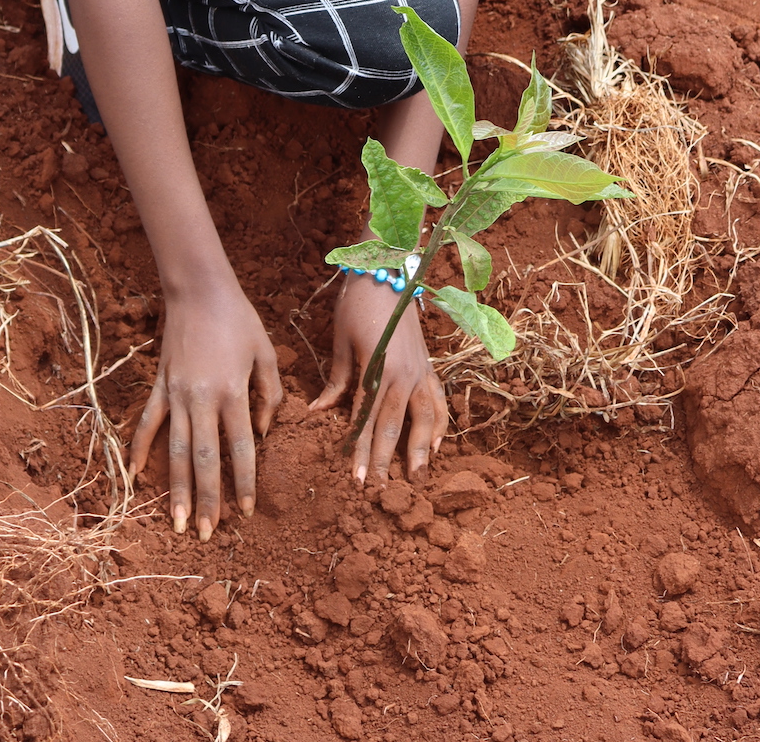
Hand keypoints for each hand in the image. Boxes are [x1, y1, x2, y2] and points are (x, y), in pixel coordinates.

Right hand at [128, 275, 281, 539]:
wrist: (199, 290)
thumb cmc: (240, 319)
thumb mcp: (266, 352)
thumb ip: (270, 394)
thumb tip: (261, 431)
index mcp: (233, 391)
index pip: (241, 448)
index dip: (244, 482)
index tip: (246, 512)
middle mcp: (202, 398)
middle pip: (205, 458)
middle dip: (207, 499)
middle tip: (207, 535)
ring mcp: (176, 393)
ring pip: (175, 449)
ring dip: (176, 488)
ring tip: (178, 522)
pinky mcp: (160, 385)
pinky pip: (148, 423)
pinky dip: (141, 450)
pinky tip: (136, 477)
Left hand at [311, 272, 447, 484]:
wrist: (387, 268)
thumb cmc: (357, 301)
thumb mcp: (340, 340)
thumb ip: (336, 380)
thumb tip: (318, 413)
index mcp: (377, 368)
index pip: (366, 419)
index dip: (360, 450)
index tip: (356, 479)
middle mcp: (403, 373)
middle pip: (394, 425)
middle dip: (385, 459)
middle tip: (379, 491)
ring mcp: (420, 369)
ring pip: (424, 418)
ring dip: (419, 449)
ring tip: (416, 478)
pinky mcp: (428, 363)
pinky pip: (439, 399)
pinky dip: (441, 423)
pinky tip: (437, 444)